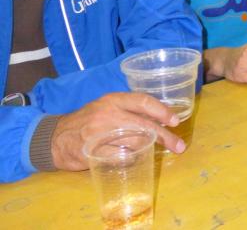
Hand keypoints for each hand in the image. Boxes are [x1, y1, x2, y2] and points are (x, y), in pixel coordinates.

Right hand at [51, 93, 183, 170]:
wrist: (56, 138)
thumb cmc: (88, 121)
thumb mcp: (107, 107)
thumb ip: (130, 109)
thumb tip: (162, 118)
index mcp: (113, 100)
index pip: (143, 101)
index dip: (162, 111)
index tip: (175, 121)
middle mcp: (108, 114)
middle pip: (144, 125)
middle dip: (165, 137)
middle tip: (178, 146)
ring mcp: (100, 133)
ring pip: (136, 142)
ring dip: (148, 148)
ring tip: (151, 150)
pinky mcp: (93, 152)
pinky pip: (121, 157)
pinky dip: (130, 158)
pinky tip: (133, 158)